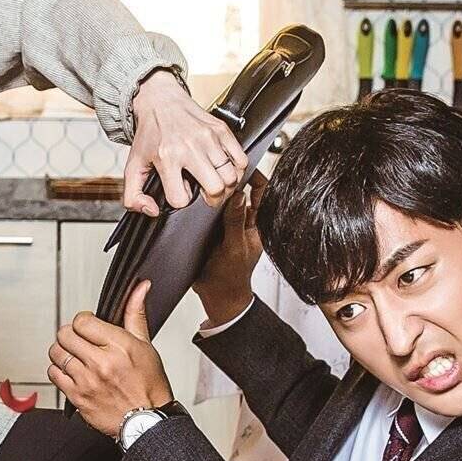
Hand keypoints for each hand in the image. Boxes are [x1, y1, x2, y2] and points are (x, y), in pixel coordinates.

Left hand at [47, 283, 174, 437]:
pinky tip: (72, 372)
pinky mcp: (77, 397)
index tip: (88, 326)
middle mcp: (101, 363)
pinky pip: (54, 375)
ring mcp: (87, 381)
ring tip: (75, 356)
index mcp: (119, 346)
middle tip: (80, 341)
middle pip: (65, 334)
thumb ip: (135, 314)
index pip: (82, 321)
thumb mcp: (146, 345)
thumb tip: (139, 289)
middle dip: (70, 334)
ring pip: (56, 353)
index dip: (83, 321)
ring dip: (62, 352)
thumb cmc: (149, 386)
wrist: (147, 422)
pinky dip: (59, 371)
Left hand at [121, 72, 244, 214]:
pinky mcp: (221, 130)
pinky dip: (237, 170)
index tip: (179, 191)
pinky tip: (224, 169)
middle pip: (216, 189)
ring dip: (226, 186)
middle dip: (212, 199)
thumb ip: (133, 195)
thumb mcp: (133, 165)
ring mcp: (209, 138)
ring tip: (215, 182)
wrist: (160, 101)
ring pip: (231, 177)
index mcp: (167, 157)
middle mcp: (190, 147)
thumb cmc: (150, 134)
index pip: (181, 198)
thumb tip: (152, 211)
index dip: (181, 201)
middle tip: (205, 195)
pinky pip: (242, 159)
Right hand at [193, 178, 265, 327]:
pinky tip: (199, 197)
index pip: (262, 191)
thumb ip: (236, 222)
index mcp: (257, 224)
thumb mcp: (234, 247)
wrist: (216, 295)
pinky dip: (207, 203)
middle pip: (243, 190)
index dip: (255, 176)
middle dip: (233, 179)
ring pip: (227, 199)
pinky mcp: (214, 228)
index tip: (241, 165)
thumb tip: (239, 195)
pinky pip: (212, 210)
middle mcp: (244, 220)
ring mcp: (229, 224)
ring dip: (219, 191)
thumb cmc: (231, 278)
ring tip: (209, 179)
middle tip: (221, 168)